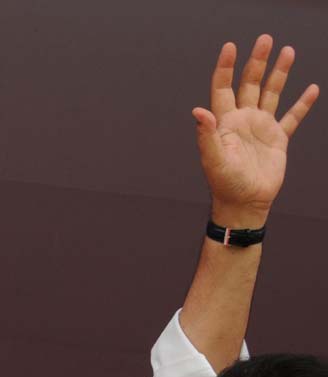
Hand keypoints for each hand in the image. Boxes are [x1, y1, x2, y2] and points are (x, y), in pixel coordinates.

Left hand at [194, 35, 318, 228]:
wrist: (245, 204)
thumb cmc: (225, 185)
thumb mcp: (213, 159)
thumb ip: (206, 135)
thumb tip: (199, 111)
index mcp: (225, 123)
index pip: (223, 89)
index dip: (226, 68)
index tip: (231, 47)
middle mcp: (242, 121)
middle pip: (249, 84)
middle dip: (256, 62)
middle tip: (265, 39)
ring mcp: (260, 128)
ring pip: (271, 94)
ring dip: (279, 74)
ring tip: (287, 51)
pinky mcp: (277, 139)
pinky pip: (292, 117)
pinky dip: (302, 104)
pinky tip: (311, 89)